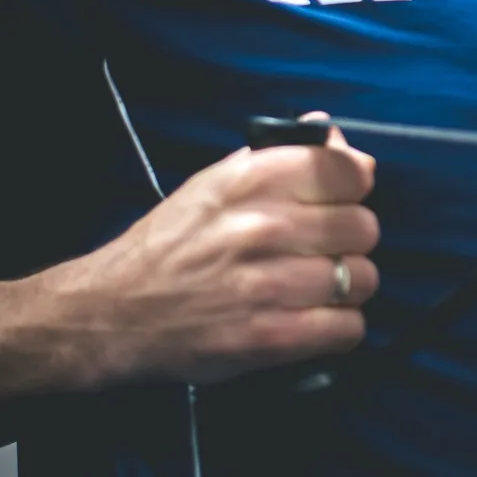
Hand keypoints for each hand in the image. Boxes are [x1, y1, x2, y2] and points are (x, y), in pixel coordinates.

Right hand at [58, 128, 379, 387]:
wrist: (112, 311)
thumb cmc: (170, 244)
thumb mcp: (214, 184)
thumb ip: (280, 158)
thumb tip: (339, 139)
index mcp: (248, 180)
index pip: (347, 170)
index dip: (354, 186)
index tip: (342, 200)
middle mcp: (260, 226)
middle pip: (364, 227)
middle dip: (352, 241)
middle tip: (326, 250)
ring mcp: (265, 285)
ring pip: (361, 278)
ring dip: (348, 287)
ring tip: (319, 289)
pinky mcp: (267, 338)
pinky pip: (347, 328)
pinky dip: (340, 328)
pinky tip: (317, 321)